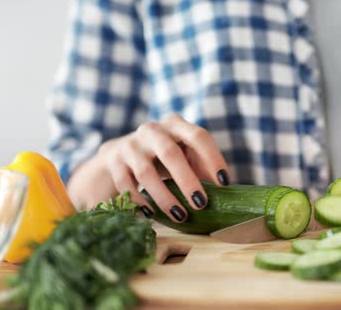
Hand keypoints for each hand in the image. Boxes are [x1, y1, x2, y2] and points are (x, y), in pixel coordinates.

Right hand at [69, 114, 229, 221]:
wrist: (121, 153)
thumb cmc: (164, 157)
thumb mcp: (184, 155)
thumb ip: (202, 167)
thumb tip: (225, 193)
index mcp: (175, 124)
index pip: (198, 136)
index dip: (213, 158)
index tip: (224, 182)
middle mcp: (152, 130)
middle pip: (170, 153)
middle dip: (187, 180)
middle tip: (201, 204)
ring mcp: (130, 145)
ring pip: (145, 172)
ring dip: (164, 197)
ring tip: (180, 216)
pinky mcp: (114, 162)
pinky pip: (126, 185)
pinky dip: (140, 202)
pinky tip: (152, 215)